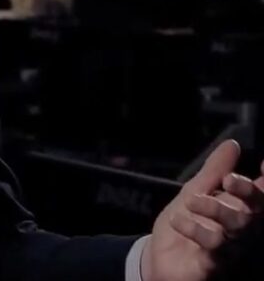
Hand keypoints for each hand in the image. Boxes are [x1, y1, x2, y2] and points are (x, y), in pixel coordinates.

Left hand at [143, 140, 263, 280]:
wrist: (158, 258)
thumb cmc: (185, 225)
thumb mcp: (195, 191)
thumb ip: (215, 171)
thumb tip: (233, 144)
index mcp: (241, 210)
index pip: (261, 195)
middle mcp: (243, 231)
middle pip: (256, 210)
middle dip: (246, 191)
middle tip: (229, 180)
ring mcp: (233, 250)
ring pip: (239, 228)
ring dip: (216, 209)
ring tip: (192, 200)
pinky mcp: (216, 265)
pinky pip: (214, 248)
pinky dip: (196, 229)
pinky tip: (178, 220)